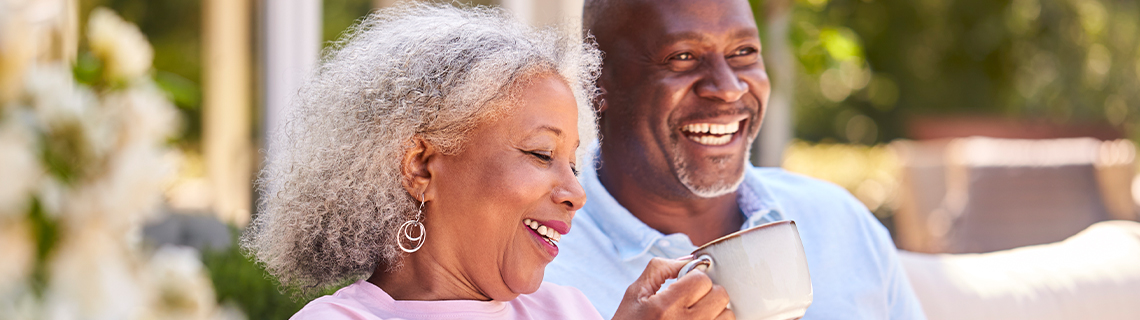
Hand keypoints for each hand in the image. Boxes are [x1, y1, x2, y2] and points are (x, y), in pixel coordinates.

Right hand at [611, 257, 733, 319]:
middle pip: (720, 295)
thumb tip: (690, 259)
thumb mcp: (635, 293)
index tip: (683, 284)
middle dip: (707, 291)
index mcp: (665, 308)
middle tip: (691, 298)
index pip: (701, 280)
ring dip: (716, 310)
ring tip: (697, 313)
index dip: (693, 277)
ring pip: (728, 315)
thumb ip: (661, 269)